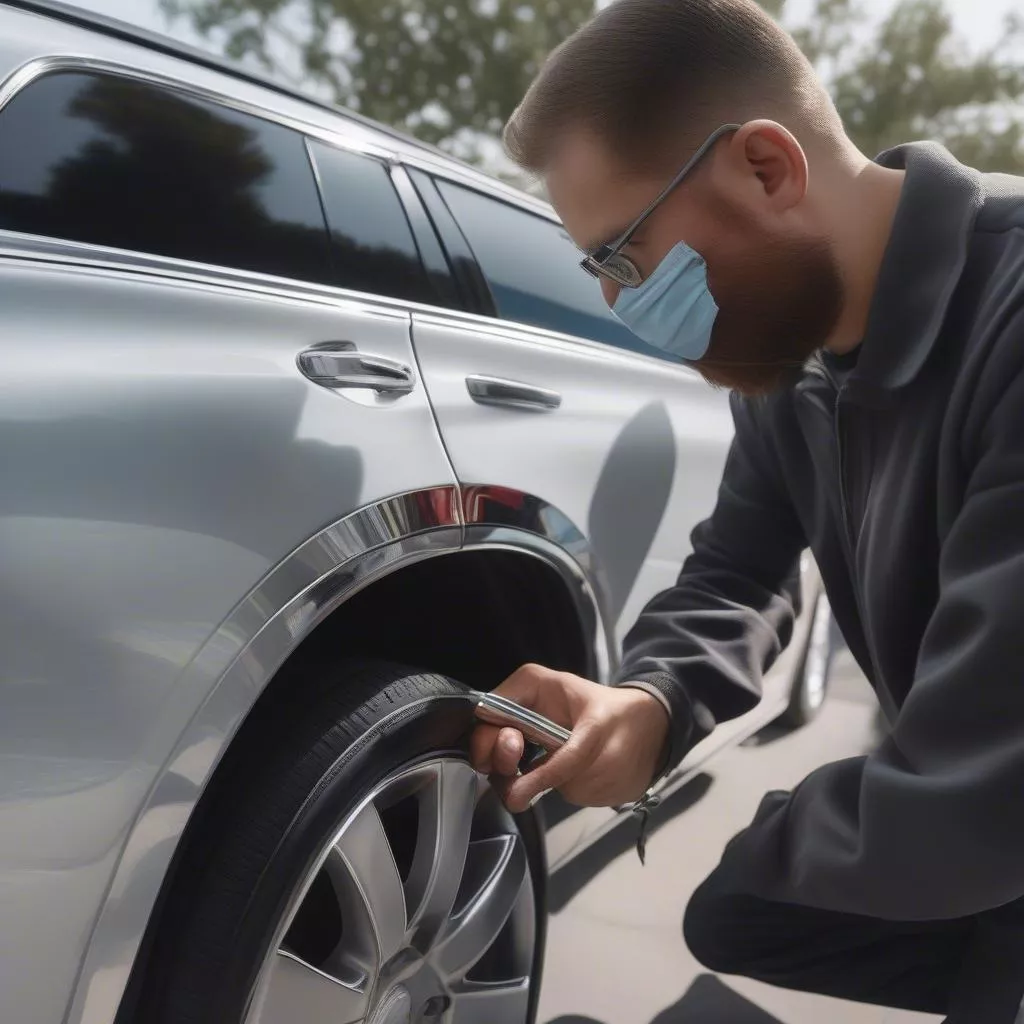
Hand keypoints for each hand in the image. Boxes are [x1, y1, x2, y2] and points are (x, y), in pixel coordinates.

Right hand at [469, 663, 670, 812]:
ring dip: (509, 781)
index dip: (489, 736)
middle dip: (497, 758)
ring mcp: (526, 739)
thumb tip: (514, 797)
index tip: (513, 755)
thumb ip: (556, 766)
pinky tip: (533, 794)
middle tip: (518, 767)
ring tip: (528, 787)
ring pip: (496, 765)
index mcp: (530, 687)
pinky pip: (514, 782)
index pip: (486, 709)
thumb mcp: (594, 738)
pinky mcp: (535, 764)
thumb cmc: (625, 723)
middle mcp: (521, 711)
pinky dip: (521, 792)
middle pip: (484, 738)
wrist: (650, 740)